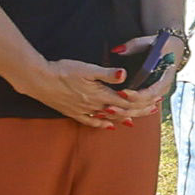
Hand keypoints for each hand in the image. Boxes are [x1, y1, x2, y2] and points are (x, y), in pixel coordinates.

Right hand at [18, 51, 145, 126]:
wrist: (39, 80)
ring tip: (136, 120)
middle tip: (152, 111)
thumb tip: (123, 75)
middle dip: (138, 111)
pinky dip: (103, 124)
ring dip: (124, 118)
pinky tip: (109, 126)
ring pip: (109, 118)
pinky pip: (91, 121)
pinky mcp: (74, 112)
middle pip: (121, 111)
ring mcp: (84, 111)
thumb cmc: (63, 71)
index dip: (142, 103)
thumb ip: (106, 73)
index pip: (127, 102)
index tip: (155, 102)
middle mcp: (94, 106)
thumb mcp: (86, 68)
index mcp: (100, 94)